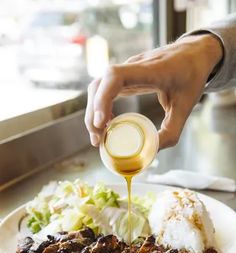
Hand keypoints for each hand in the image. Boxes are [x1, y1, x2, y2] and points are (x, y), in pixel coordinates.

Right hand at [85, 34, 222, 148]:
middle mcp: (134, 66)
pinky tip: (106, 122)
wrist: (194, 54)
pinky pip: (105, 87)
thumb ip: (170, 131)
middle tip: (97, 139)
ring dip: (93, 110)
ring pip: (98, 86)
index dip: (103, 98)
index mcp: (151, 70)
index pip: (115, 77)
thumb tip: (151, 152)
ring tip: (99, 135)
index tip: (102, 122)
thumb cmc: (191, 77)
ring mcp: (127, 68)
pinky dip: (100, 105)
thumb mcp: (186, 107)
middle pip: (100, 84)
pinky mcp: (125, 74)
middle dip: (93, 113)